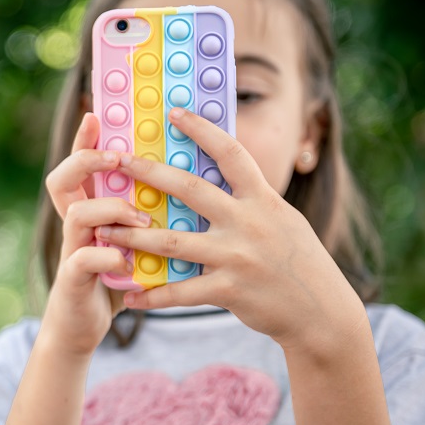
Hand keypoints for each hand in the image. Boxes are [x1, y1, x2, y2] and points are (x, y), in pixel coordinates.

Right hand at [43, 112, 152, 355]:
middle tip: (117, 159)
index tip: (96, 115)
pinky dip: (108, 258)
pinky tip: (128, 265)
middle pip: (63, 179)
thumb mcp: (127, 238)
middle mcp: (75, 224)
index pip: (80, 164)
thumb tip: (184, 178)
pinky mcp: (73, 280)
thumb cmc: (114, 277)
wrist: (82, 325)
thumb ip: (142, 210)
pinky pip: (83, 259)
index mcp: (89, 208)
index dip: (84, 139)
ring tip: (141, 219)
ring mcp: (71, 250)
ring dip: (110, 211)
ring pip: (76, 214)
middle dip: (88, 161)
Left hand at [97, 106, 361, 349]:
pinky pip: (181, 292)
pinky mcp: (229, 290)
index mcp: (262, 199)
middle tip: (116, 161)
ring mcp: (237, 257)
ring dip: (132, 237)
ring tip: (103, 232)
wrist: (321, 313)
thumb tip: (224, 174)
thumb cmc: (298, 263)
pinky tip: (131, 298)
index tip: (174, 112)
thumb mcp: (283, 220)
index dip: (202, 130)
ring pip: (172, 242)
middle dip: (149, 173)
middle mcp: (248, 223)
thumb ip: (251, 200)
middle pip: (189, 189)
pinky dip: (153, 295)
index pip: (231, 154)